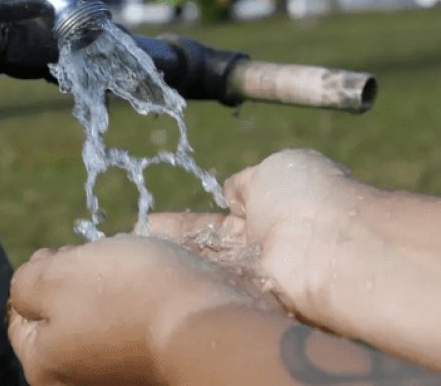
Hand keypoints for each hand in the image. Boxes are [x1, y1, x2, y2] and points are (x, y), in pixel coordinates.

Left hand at [7, 234, 277, 385]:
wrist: (209, 323)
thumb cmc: (126, 295)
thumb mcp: (54, 277)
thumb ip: (25, 282)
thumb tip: (28, 285)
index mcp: (44, 368)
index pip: (21, 316)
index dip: (38, 273)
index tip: (61, 252)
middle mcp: (79, 383)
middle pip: (61, 318)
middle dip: (74, 281)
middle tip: (97, 258)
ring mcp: (118, 379)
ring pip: (99, 319)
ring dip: (109, 290)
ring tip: (130, 270)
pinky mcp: (153, 369)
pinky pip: (133, 329)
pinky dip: (138, 305)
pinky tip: (152, 289)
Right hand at [147, 149, 371, 316]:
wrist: (334, 246)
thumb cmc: (309, 197)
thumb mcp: (274, 169)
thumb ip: (246, 182)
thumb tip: (232, 191)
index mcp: (267, 210)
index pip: (216, 221)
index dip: (185, 223)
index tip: (153, 222)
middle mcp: (259, 247)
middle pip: (205, 248)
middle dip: (172, 245)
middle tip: (136, 241)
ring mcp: (253, 275)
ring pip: (205, 268)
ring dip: (173, 261)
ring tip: (134, 257)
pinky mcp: (250, 299)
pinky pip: (211, 287)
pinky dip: (184, 281)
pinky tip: (153, 275)